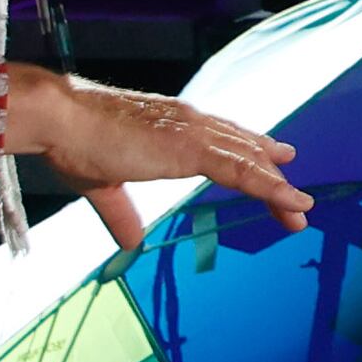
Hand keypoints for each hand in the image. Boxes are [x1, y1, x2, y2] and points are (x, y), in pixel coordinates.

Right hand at [2, 65, 309, 252]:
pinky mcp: (191, 147)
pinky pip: (242, 170)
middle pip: (244, 150)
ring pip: (249, 160)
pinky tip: (290, 200)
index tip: (276, 160)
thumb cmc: (74, 142)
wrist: (61, 119)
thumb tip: (130, 241)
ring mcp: (194, 133)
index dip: (250, 154)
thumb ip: (121, 212)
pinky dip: (270, 187)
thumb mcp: (103, 185)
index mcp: (172, 128)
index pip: (223, 141)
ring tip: (301, 208)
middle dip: (271, 174)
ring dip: (277, 187)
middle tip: (296, 196)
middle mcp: (191, 123)